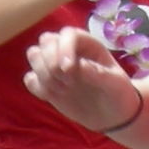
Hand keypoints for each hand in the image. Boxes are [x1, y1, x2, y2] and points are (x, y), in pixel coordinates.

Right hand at [26, 26, 148, 130]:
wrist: (113, 114)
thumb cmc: (118, 93)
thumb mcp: (115, 84)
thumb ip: (98, 73)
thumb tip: (78, 66)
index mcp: (87, 44)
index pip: (67, 34)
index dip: (64, 48)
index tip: (69, 70)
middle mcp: (68, 50)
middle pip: (46, 41)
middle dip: (51, 61)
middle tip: (68, 82)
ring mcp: (55, 66)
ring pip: (34, 55)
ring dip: (43, 73)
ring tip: (63, 90)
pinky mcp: (46, 84)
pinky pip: (30, 78)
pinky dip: (37, 86)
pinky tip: (52, 96)